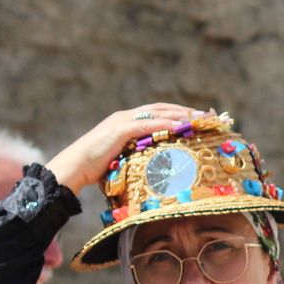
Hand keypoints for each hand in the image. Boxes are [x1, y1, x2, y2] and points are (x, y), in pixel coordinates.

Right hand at [46, 103, 203, 193]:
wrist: (74, 168)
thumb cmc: (96, 170)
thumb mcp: (122, 162)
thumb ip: (137, 160)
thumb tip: (156, 174)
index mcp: (128, 122)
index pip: (159, 113)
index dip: (179, 114)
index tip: (198, 119)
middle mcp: (127, 117)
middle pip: (163, 109)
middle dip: (186, 111)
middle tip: (208, 116)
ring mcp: (123, 121)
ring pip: (158, 113)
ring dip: (181, 115)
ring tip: (201, 119)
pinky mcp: (120, 130)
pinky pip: (147, 125)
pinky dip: (165, 124)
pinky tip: (180, 127)